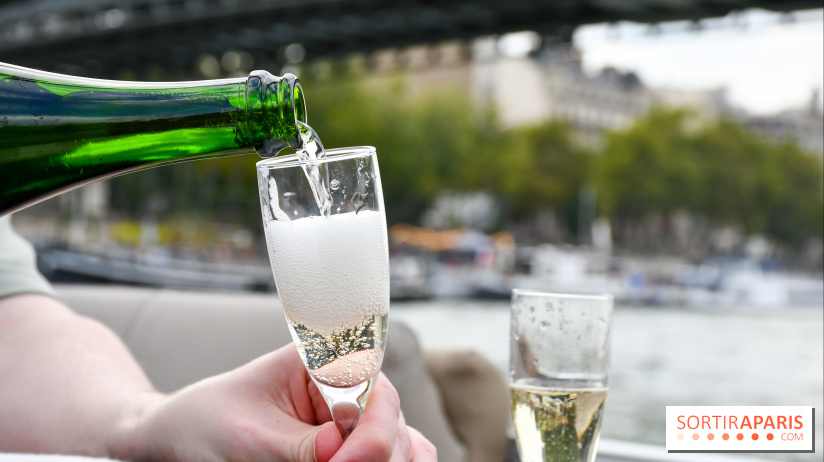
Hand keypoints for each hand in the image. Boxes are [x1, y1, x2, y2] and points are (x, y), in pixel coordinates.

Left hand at [114, 344, 436, 461]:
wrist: (178, 439)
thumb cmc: (206, 424)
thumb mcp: (247, 437)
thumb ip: (297, 448)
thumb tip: (338, 452)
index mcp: (323, 364)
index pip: (374, 391)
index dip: (370, 433)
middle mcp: (349, 389)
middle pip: (395, 425)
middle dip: (376, 457)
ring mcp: (354, 421)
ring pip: (406, 447)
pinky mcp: (350, 449)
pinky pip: (396, 459)